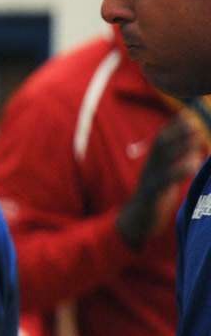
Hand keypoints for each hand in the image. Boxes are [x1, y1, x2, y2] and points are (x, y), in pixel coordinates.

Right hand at [116, 112, 204, 248]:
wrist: (136, 221)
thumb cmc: (155, 198)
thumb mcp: (164, 178)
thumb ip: (176, 164)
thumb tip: (196, 150)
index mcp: (152, 163)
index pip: (161, 139)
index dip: (174, 126)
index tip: (189, 114)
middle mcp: (149, 168)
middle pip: (161, 144)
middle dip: (177, 131)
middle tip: (195, 122)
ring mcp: (149, 180)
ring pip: (163, 159)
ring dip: (181, 147)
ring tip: (199, 138)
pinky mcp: (151, 194)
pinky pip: (164, 180)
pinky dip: (179, 170)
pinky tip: (193, 164)